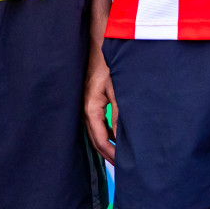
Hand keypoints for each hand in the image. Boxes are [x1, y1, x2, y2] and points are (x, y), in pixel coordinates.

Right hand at [83, 42, 117, 163]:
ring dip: (107, 143)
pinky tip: (117, 135)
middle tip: (123, 165)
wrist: (98, 44)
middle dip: (108, 153)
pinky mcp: (90, 99)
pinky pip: (96, 122)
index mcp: (90, 109)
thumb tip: (122, 138)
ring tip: (121, 154)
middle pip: (95, 139)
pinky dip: (106, 132)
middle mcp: (85, 109)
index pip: (100, 140)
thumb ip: (119, 114)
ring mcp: (86, 104)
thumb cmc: (107, 63)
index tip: (124, 164)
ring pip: (95, 131)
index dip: (111, 155)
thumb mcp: (117, 89)